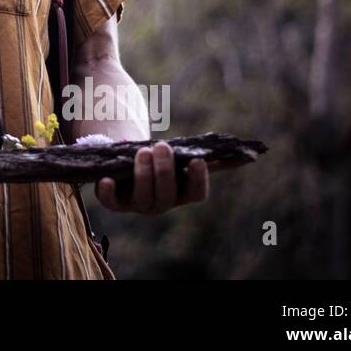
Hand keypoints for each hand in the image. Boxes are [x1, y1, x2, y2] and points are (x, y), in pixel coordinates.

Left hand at [93, 141, 207, 213]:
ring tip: (142, 152)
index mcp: (182, 193)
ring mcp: (138, 204)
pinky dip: (108, 192)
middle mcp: (162, 203)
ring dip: (144, 174)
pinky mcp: (114, 202)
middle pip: (167, 193)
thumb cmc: (160, 159)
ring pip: (143, 196)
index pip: (196, 193)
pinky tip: (106, 180)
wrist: (127, 161)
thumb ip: (210, 158)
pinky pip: (110, 202)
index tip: (198, 160)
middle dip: (165, 170)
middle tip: (162, 147)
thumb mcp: (181, 157)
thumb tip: (244, 156)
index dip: (199, 179)